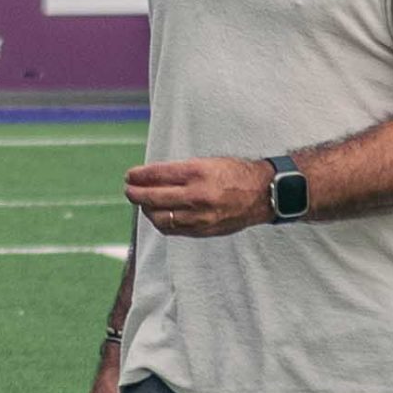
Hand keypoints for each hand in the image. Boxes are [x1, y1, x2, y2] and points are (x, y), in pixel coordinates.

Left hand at [124, 157, 274, 238]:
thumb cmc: (234, 174)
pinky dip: (161, 222)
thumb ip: (180, 171)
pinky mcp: (204, 229)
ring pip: (161, 217)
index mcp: (198, 172)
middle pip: (154, 197)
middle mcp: (198, 194)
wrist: (263, 194)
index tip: (129, 176)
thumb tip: (150, 178)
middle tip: (128, 190)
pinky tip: (157, 215)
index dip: (139, 176)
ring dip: (146, 210)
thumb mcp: (208, 162)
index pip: (158, 174)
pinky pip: (174, 229)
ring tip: (143, 203)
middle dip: (136, 194)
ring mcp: (200, 215)